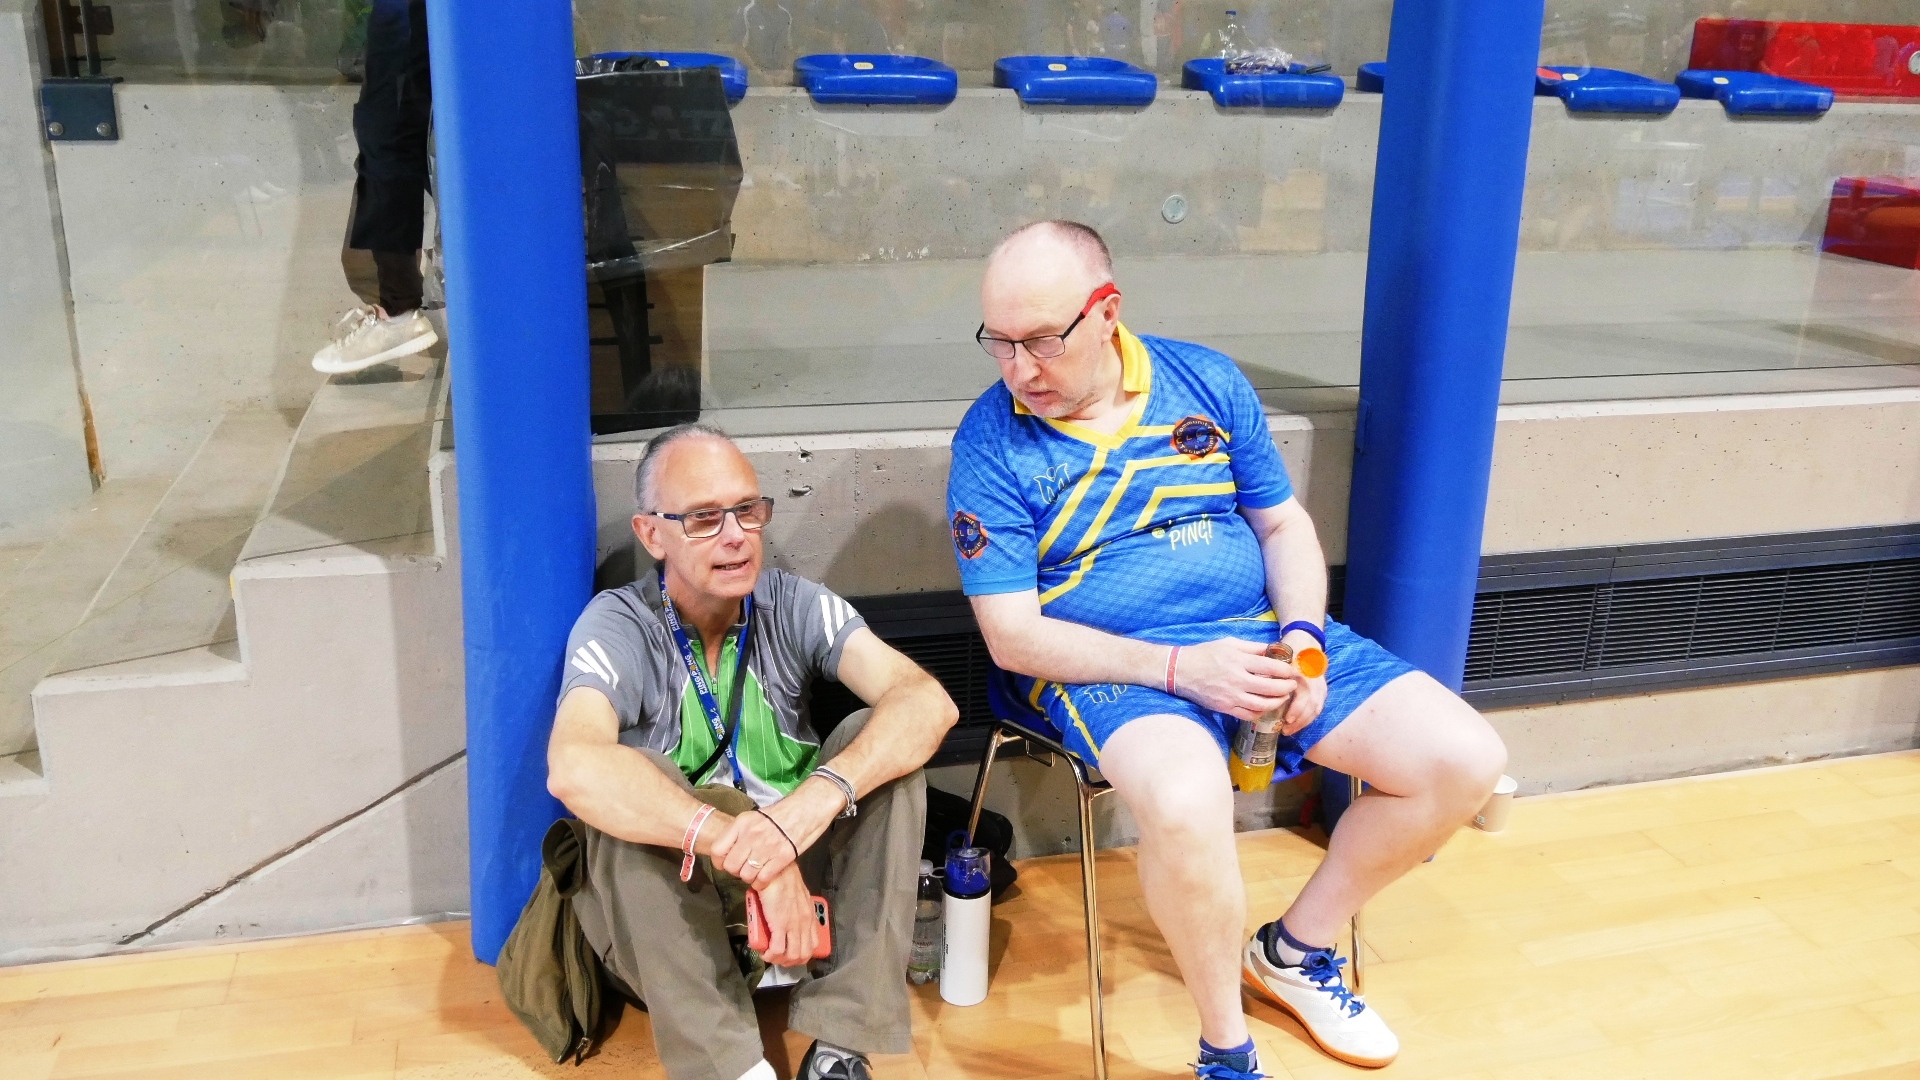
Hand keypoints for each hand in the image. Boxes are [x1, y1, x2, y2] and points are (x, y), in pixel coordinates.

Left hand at [712, 809, 797, 887]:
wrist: (804, 810)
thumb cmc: (778, 815)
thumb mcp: (753, 817)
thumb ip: (738, 833)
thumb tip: (728, 851)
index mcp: (741, 823)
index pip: (718, 850)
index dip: (719, 862)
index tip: (725, 864)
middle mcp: (751, 835)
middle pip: (731, 866)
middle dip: (736, 871)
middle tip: (743, 868)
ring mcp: (766, 847)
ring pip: (746, 875)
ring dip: (749, 878)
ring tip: (755, 872)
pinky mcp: (781, 858)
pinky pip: (763, 879)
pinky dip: (761, 883)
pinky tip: (764, 878)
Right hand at [754, 864, 817, 966]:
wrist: (778, 872)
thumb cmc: (784, 881)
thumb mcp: (798, 899)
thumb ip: (797, 911)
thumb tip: (789, 920)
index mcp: (810, 917)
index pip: (813, 945)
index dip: (801, 955)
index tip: (789, 955)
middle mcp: (805, 924)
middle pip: (803, 954)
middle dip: (789, 962)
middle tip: (777, 958)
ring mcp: (794, 925)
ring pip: (791, 955)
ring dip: (778, 960)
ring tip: (769, 955)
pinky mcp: (780, 925)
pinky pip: (777, 949)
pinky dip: (770, 955)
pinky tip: (764, 952)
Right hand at [1170, 637, 1295, 720]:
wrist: (1181, 671)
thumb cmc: (1205, 653)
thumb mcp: (1229, 643)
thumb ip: (1253, 647)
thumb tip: (1274, 649)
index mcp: (1238, 661)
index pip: (1271, 667)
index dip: (1286, 671)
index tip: (1293, 671)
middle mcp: (1236, 680)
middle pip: (1271, 688)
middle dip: (1287, 688)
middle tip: (1292, 685)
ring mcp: (1231, 697)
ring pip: (1263, 705)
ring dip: (1277, 702)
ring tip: (1283, 697)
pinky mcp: (1225, 708)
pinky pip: (1249, 715)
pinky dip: (1261, 712)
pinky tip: (1265, 707)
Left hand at [1273, 629, 1327, 735]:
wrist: (1306, 640)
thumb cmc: (1288, 648)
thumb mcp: (1278, 655)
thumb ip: (1269, 671)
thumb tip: (1256, 687)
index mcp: (1303, 672)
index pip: (1304, 694)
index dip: (1297, 709)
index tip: (1286, 719)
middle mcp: (1314, 680)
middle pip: (1312, 705)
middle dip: (1300, 721)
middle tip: (1285, 730)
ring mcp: (1320, 685)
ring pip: (1316, 708)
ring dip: (1304, 722)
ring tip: (1290, 730)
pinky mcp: (1322, 689)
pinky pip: (1318, 706)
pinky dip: (1309, 717)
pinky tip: (1298, 724)